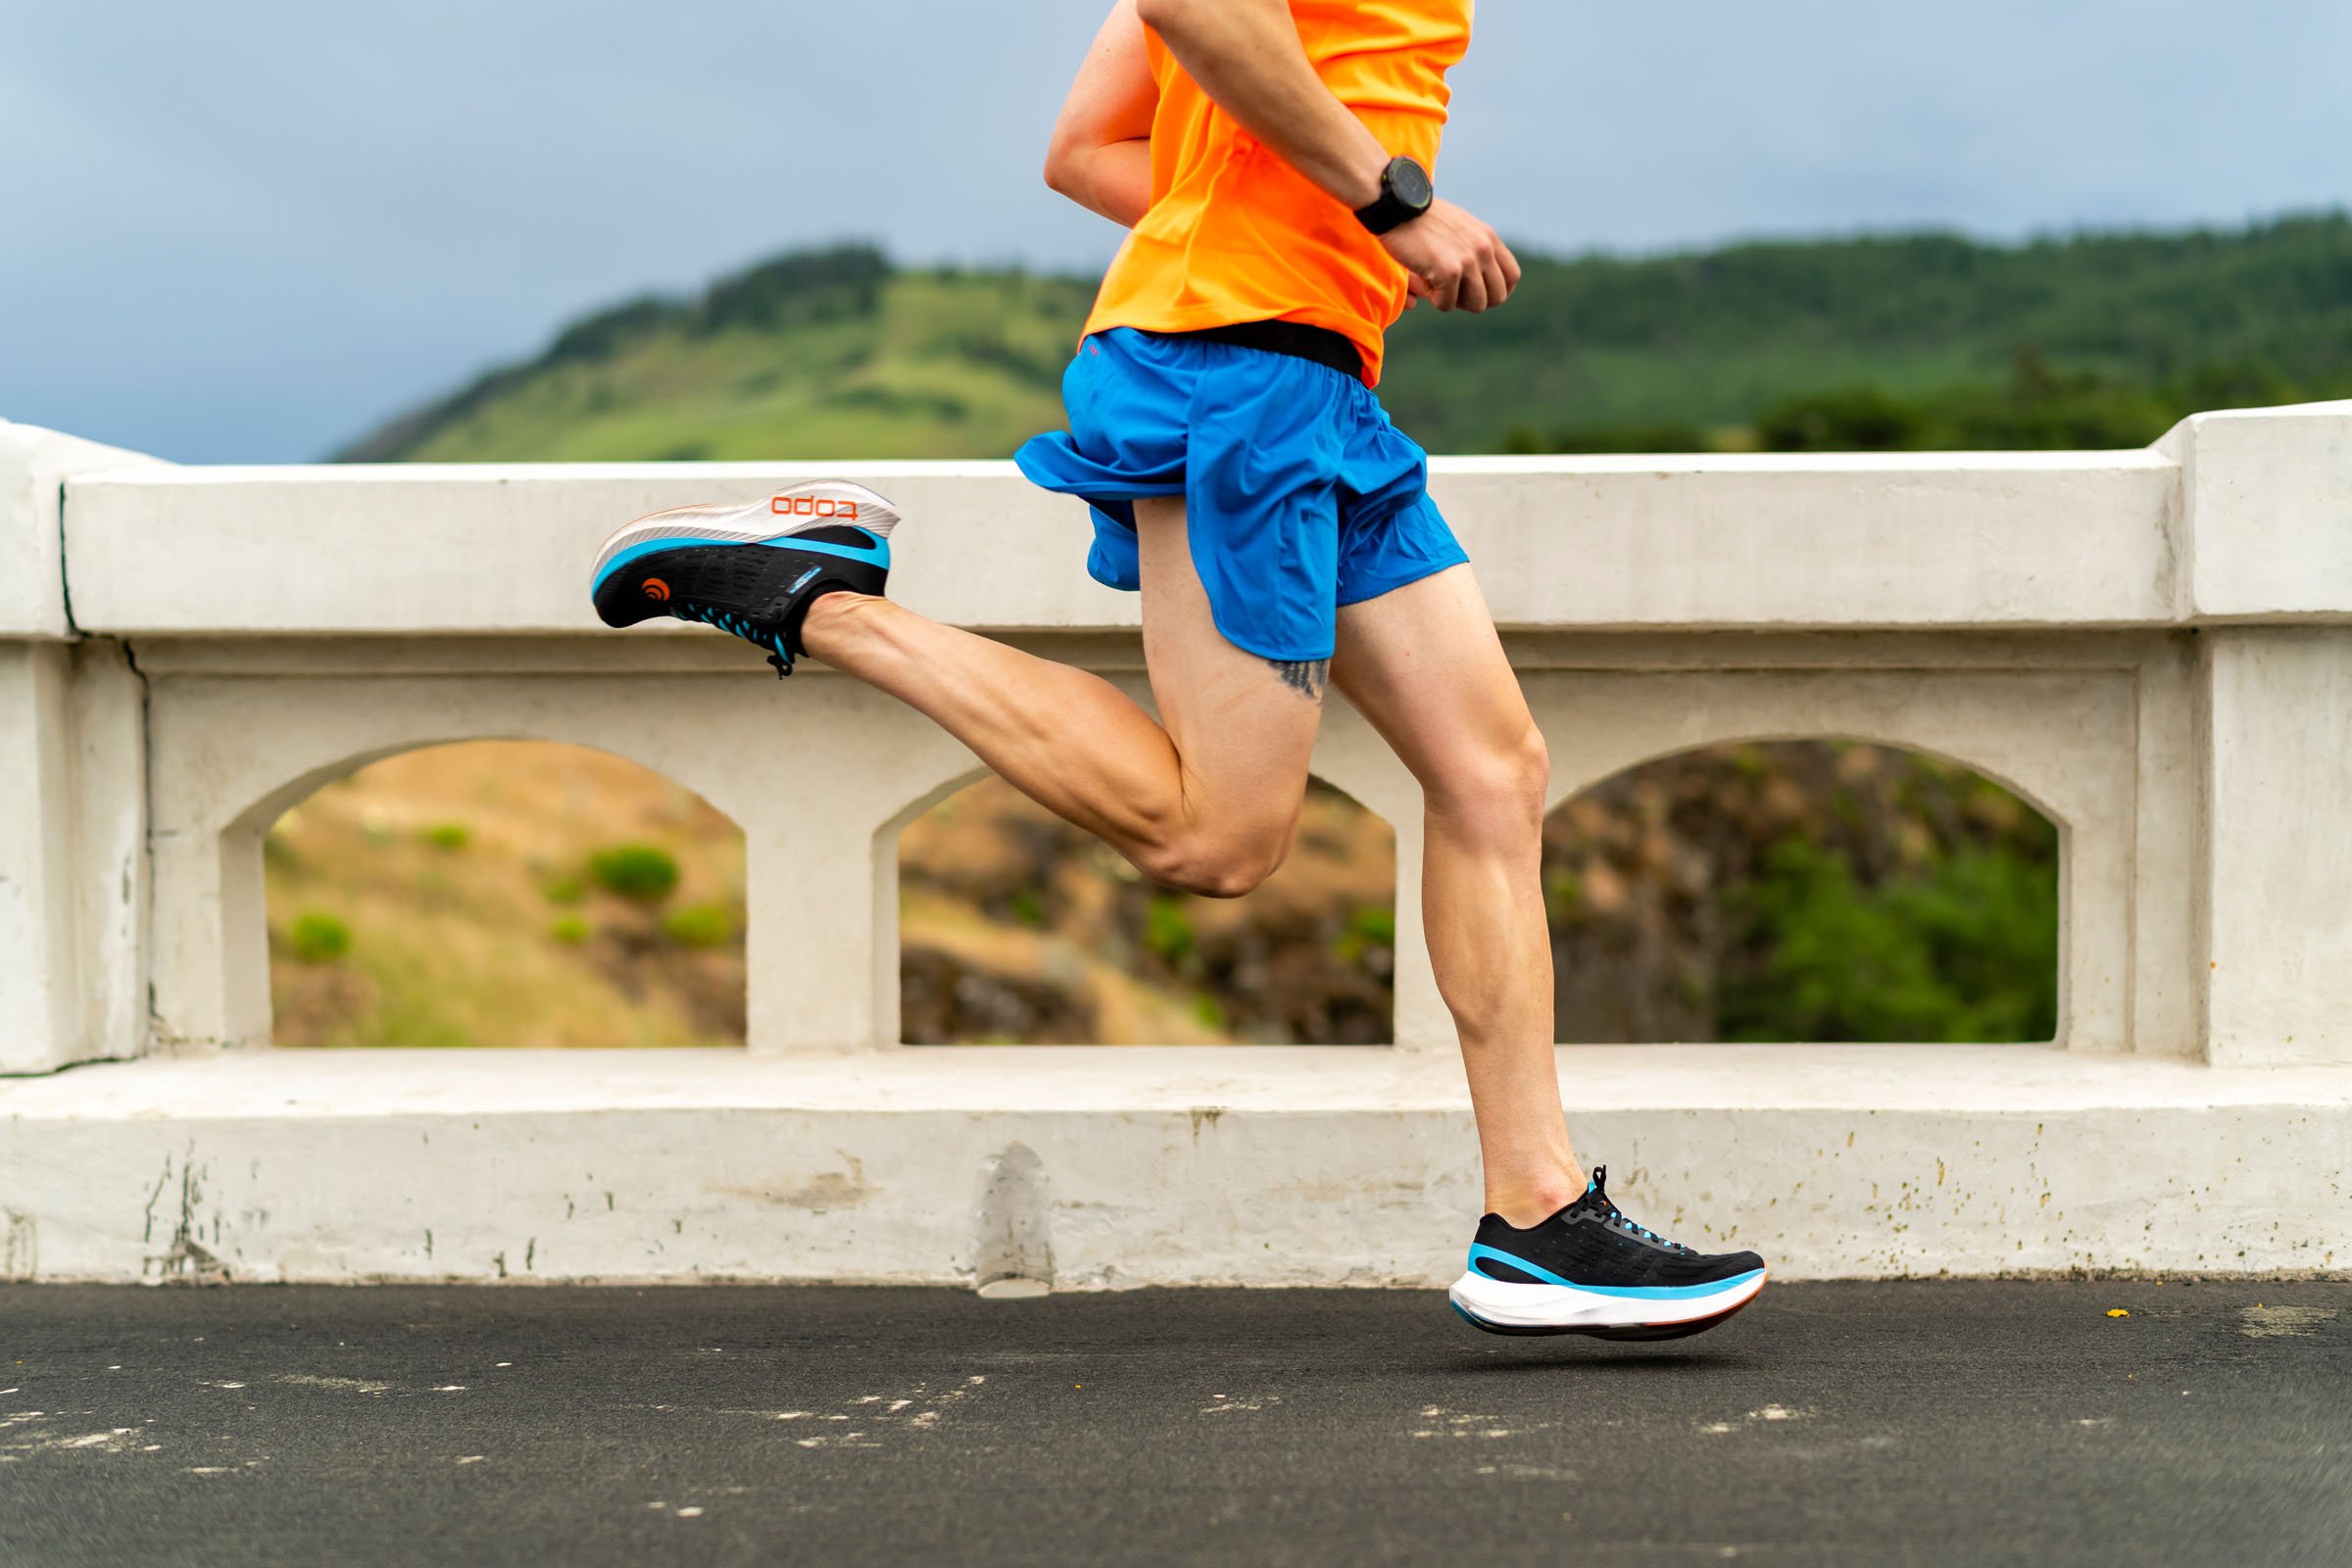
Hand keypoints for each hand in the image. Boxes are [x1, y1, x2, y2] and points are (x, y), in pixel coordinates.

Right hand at [1379, 199, 1519, 312]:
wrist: (1397, 208)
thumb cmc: (1420, 220)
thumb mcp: (1459, 228)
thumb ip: (1473, 248)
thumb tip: (1477, 282)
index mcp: (1489, 238)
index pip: (1511, 277)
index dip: (1495, 291)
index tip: (1473, 291)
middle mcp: (1484, 248)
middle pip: (1497, 297)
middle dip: (1474, 301)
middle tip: (1452, 291)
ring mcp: (1469, 260)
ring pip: (1477, 305)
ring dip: (1454, 301)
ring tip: (1436, 284)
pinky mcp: (1450, 271)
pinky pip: (1448, 304)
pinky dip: (1433, 299)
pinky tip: (1422, 279)